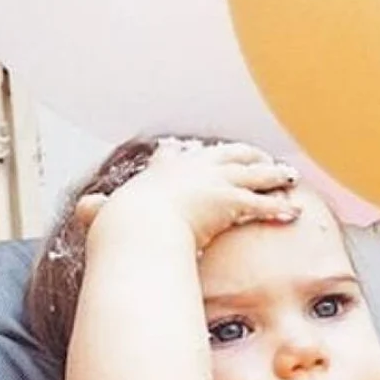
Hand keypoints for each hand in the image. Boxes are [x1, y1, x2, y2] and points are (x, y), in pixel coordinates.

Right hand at [82, 141, 301, 249]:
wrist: (138, 226)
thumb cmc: (122, 224)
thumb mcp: (108, 212)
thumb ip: (100, 209)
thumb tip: (85, 207)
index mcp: (166, 169)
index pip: (187, 155)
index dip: (204, 155)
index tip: (213, 154)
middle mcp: (194, 168)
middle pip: (231, 154)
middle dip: (250, 155)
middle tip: (264, 157)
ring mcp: (216, 181)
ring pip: (255, 173)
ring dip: (275, 175)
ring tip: (290, 177)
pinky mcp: (232, 199)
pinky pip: (264, 204)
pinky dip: (280, 208)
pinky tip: (294, 212)